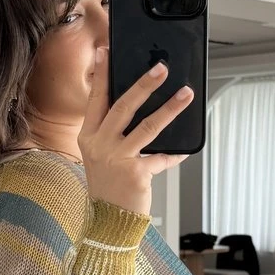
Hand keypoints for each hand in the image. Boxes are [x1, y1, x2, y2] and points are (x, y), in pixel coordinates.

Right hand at [77, 48, 191, 216]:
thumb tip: (138, 105)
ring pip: (147, 126)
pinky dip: (174, 154)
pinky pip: (161, 157)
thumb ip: (113, 132)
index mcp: (89, 137)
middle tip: (161, 68)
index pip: (96, 99)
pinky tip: (184, 150)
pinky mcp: (136, 172)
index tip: (105, 52)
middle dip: (144, 84)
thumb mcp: (101, 156)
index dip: (101, 75)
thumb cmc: (108, 186)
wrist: (108, 222)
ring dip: (170, 108)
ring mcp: (117, 158)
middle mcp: (100, 145)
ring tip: (185, 94)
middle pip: (123, 106)